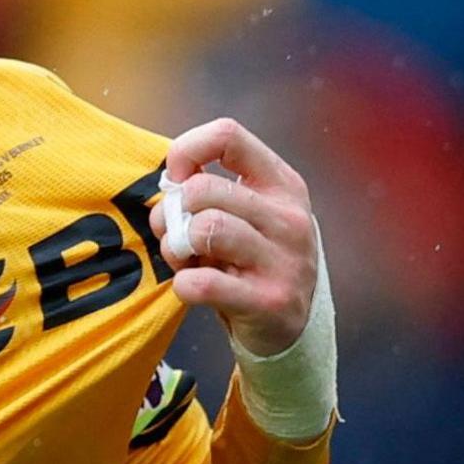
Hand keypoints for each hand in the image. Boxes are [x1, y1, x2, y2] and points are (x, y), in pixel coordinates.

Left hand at [154, 118, 318, 356]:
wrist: (293, 328)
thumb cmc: (255, 260)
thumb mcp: (248, 215)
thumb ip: (212, 189)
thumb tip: (170, 179)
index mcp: (283, 184)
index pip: (228, 135)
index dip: (187, 151)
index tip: (178, 179)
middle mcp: (289, 218)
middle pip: (204, 190)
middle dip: (173, 212)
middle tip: (174, 233)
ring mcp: (284, 261)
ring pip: (205, 229)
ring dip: (176, 246)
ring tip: (183, 258)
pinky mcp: (269, 302)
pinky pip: (201, 283)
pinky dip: (183, 284)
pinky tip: (192, 286)